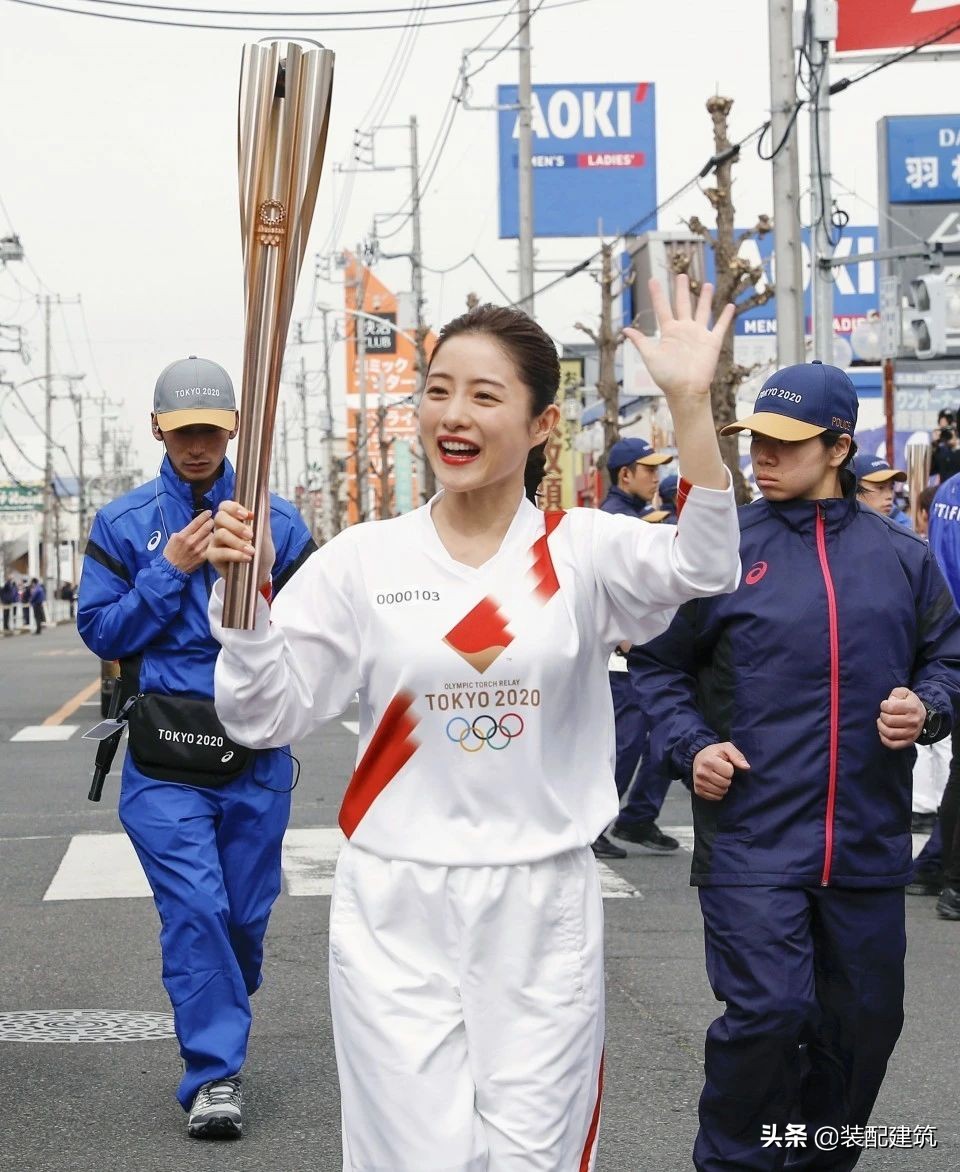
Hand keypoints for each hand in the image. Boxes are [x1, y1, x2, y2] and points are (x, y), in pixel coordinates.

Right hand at [163, 510, 213, 573]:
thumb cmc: (171, 552)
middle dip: (211, 522)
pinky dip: (212, 542)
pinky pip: (211, 546)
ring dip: (212, 533)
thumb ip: (184, 531)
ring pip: (211, 536)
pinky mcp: (203, 557)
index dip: (204, 515)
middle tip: (212, 521)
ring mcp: (199, 550)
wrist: (172, 568)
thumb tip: (195, 525)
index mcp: (183, 535)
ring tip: (211, 532)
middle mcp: (192, 541)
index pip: (197, 522)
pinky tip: (211, 541)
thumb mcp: (173, 538)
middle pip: (207, 527)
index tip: (209, 512)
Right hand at [206, 500, 274, 587]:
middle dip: (236, 525)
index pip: (225, 506)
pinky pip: (219, 552)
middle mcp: (221, 529)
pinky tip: (246, 558)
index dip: (235, 508)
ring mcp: (215, 542)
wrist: (260, 574)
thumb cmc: (260, 552)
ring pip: (220, 534)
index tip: (249, 515)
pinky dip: (234, 554)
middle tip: (250, 535)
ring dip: (237, 541)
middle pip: (220, 517)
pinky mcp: (212, 556)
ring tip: (251, 550)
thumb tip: (264, 491)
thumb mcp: (264, 532)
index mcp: (232, 520)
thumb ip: (262, 513)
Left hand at [622, 275, 734, 404]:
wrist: (685, 391)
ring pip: (702, 311)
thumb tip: (625, 329)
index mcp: (669, 332)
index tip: (652, 279)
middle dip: (681, 290)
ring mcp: (699, 335)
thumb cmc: (666, 377)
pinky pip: (720, 326)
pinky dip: (726, 316)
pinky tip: (730, 305)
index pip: (662, 308)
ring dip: (705, 298)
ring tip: (706, 284)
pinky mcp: (712, 342)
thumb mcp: (650, 357)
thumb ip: (640, 342)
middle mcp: (684, 330)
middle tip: (680, 275)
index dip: (657, 294)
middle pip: (682, 304)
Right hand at [692, 741, 749, 801]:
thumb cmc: (715, 753)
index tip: (725, 764)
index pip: (729, 772)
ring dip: (723, 786)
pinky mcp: (698, 791)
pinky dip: (718, 793)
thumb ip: (737, 756)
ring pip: (721, 792)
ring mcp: (699, 782)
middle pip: (725, 783)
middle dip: (727, 778)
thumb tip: (746, 767)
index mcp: (709, 761)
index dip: (730, 769)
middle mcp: (701, 772)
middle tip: (722, 772)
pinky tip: (715, 784)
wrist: (698, 757)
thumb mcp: (727, 748)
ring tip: (718, 777)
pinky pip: (715, 798)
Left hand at [877, 686, 924, 749]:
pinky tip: (883, 732)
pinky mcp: (908, 742)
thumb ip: (896, 693)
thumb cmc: (910, 703)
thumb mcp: (905, 693)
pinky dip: (884, 739)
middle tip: (884, 714)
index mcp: (912, 708)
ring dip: (881, 727)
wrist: (923, 716)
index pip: (890, 708)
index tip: (885, 705)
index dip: (883, 705)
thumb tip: (890, 701)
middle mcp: (913, 722)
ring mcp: (912, 733)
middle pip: (888, 721)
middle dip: (882, 716)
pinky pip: (893, 745)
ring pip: (890, 733)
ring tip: (882, 722)